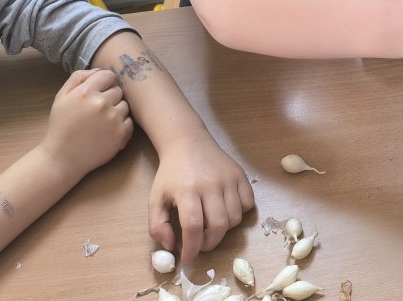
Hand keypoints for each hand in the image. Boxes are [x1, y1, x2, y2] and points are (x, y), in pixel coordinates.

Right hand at [40, 69, 132, 180]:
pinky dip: (121, 126)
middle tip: (96, 111)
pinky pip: (129, 121)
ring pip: (125, 105)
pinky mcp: (121, 134)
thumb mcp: (62, 97)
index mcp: (86, 92)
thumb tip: (99, 70)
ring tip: (100, 122)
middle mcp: (102, 103)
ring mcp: (113, 119)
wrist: (62, 158)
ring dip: (116, 111)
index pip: (109, 76)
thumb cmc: (61, 126)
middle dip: (109, 98)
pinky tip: (107, 132)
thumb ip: (79, 78)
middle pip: (118, 90)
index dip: (104, 83)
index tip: (99, 93)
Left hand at [147, 135, 254, 266]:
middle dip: (210, 243)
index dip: (192, 248)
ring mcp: (228, 178)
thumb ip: (157, 225)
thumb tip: (171, 246)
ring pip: (235, 218)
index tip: (189, 259)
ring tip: (212, 224)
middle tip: (201, 244)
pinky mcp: (240, 174)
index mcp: (186, 190)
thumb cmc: (171, 174)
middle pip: (219, 225)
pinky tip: (226, 210)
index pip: (193, 227)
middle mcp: (210, 184)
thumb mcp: (155, 198)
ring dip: (224, 229)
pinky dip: (239, 213)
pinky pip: (248, 203)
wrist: (188, 142)